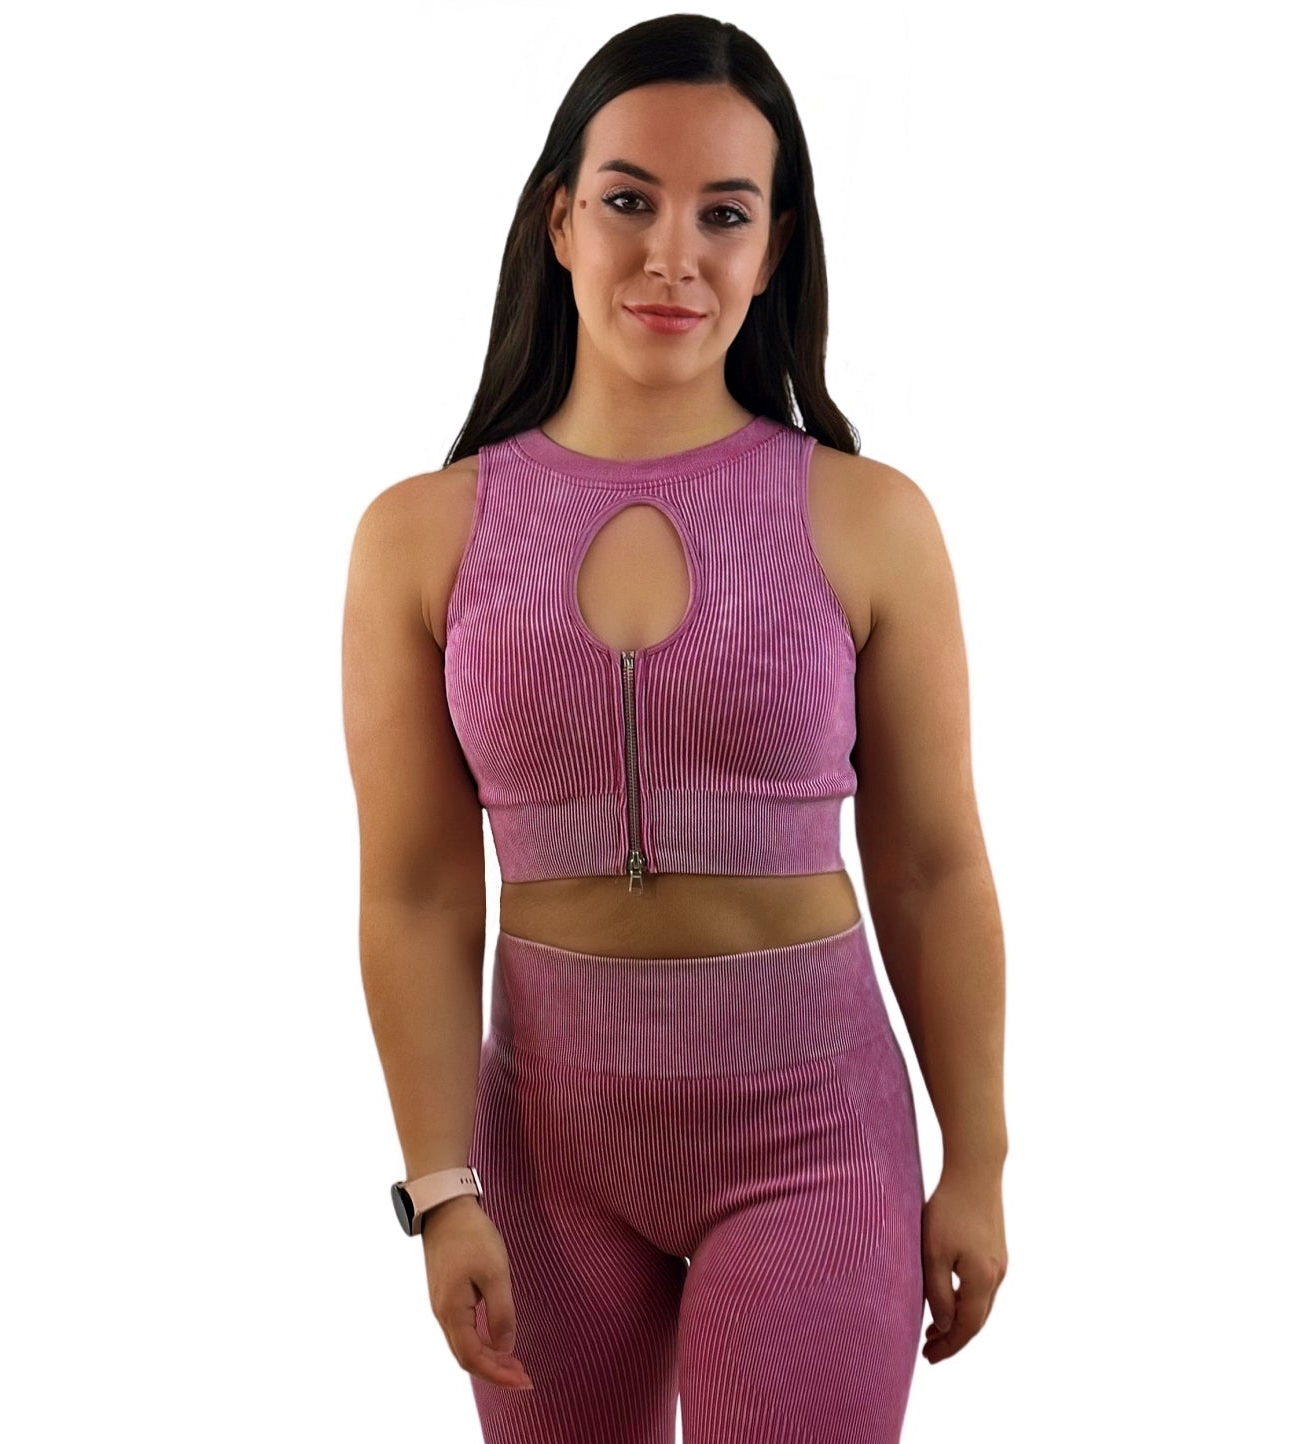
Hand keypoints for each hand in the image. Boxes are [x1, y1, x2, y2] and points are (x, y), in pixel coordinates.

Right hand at [422, 1196, 535, 1390]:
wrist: (446, 1207)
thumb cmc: (472, 1236)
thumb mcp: (495, 1274)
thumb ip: (501, 1313)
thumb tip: (505, 1347)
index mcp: (452, 1313)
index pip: (474, 1358)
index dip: (499, 1374)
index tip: (524, 1380)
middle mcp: (442, 1314)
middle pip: (467, 1357)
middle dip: (495, 1371)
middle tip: (523, 1377)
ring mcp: (442, 1304)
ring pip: (464, 1344)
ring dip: (489, 1357)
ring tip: (514, 1363)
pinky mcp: (446, 1293)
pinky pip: (462, 1329)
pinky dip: (481, 1341)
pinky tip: (496, 1338)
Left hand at [920, 1163, 1006, 1362]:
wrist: (975, 1171)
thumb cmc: (948, 1209)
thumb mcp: (933, 1253)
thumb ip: (938, 1292)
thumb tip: (945, 1325)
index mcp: (982, 1280)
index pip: (967, 1327)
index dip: (949, 1346)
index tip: (928, 1357)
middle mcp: (997, 1275)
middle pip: (977, 1320)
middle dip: (953, 1338)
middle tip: (929, 1349)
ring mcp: (1000, 1262)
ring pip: (980, 1304)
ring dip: (959, 1319)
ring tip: (935, 1328)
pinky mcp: (996, 1250)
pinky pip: (982, 1287)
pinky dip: (966, 1301)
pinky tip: (950, 1297)